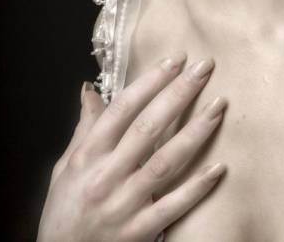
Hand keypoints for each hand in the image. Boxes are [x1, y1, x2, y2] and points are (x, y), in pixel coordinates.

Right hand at [38, 52, 225, 241]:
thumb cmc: (64, 213)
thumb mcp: (66, 167)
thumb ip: (84, 128)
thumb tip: (90, 90)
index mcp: (88, 156)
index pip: (122, 109)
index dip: (150, 81)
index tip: (175, 59)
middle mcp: (105, 177)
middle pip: (148, 127)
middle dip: (179, 94)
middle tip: (204, 68)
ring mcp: (123, 206)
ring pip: (165, 162)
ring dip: (195, 132)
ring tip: (219, 107)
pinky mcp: (138, 232)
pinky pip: (173, 206)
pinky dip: (196, 187)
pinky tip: (219, 167)